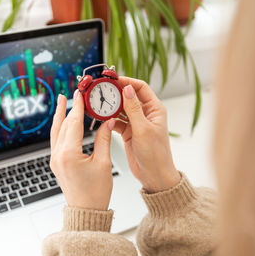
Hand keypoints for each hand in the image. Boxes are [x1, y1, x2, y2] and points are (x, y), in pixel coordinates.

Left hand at [50, 90, 112, 209]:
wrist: (86, 211)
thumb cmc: (96, 193)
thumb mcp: (103, 163)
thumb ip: (103, 139)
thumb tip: (107, 121)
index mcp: (69, 154)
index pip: (73, 123)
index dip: (78, 106)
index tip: (81, 93)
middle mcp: (58, 155)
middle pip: (63, 125)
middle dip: (69, 108)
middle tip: (75, 93)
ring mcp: (55, 159)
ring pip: (56, 131)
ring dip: (61, 116)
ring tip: (63, 101)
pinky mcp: (56, 163)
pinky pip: (56, 140)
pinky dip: (60, 128)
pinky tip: (64, 122)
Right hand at [108, 77, 180, 192]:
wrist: (154, 175)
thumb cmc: (155, 154)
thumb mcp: (143, 129)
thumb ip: (134, 108)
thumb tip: (127, 88)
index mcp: (154, 109)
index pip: (140, 88)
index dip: (127, 81)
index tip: (113, 79)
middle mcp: (145, 114)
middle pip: (128, 96)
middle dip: (115, 92)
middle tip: (101, 90)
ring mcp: (136, 123)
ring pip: (121, 109)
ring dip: (111, 106)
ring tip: (99, 103)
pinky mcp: (128, 132)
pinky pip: (117, 121)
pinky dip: (109, 119)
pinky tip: (102, 118)